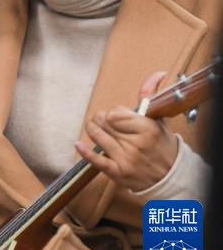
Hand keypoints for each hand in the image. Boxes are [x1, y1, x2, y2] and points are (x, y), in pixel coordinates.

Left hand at [75, 71, 177, 191]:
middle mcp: (136, 144)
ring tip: (95, 128)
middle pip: (103, 123)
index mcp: (147, 129)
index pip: (114, 113)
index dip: (114, 113)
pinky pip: (96, 160)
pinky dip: (85, 151)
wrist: (171, 176)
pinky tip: (78, 144)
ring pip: (97, 136)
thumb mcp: (158, 120)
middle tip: (106, 122)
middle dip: (101, 119)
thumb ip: (150, 96)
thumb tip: (157, 73)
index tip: (118, 116)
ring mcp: (126, 159)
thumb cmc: (162, 145)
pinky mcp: (118, 172)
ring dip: (92, 129)